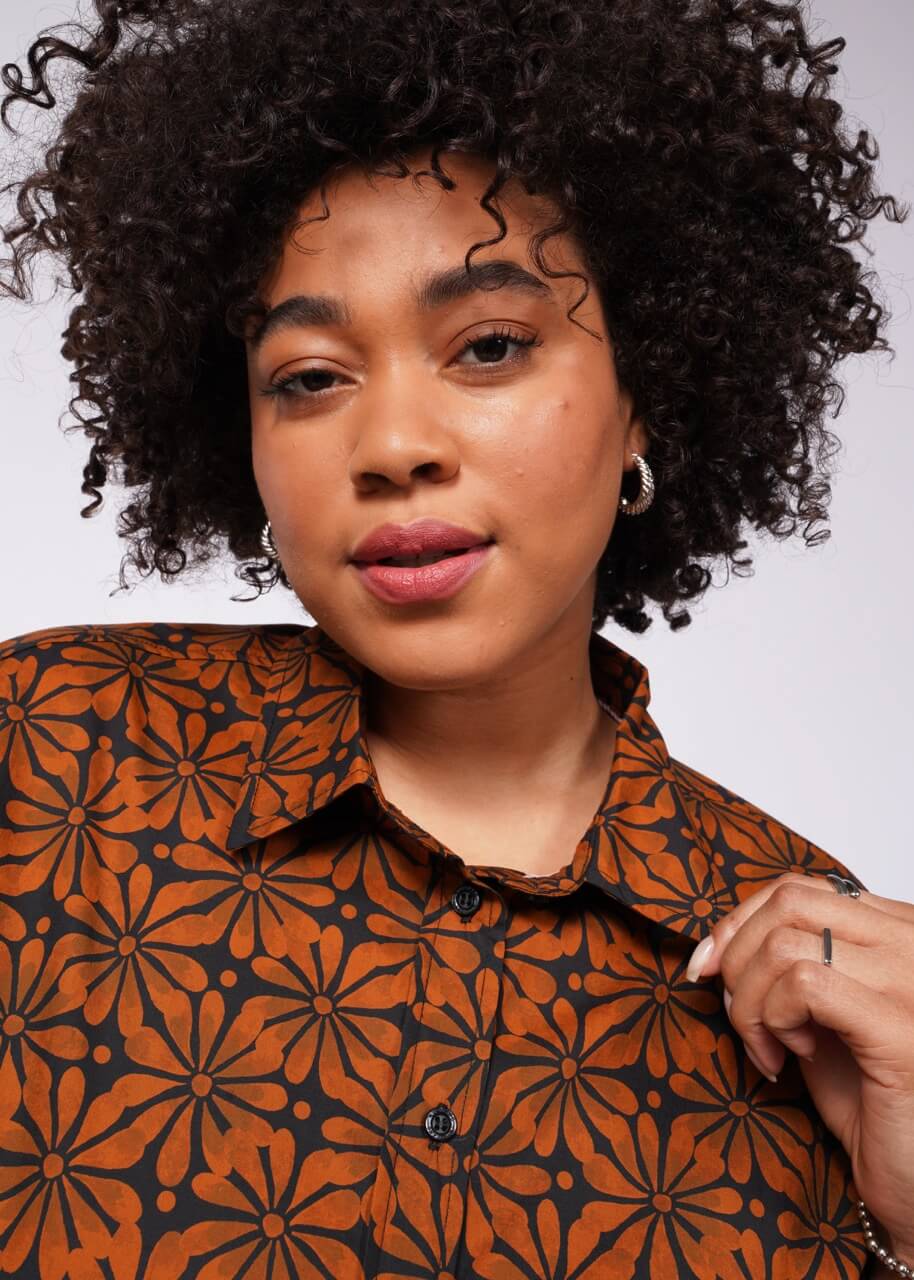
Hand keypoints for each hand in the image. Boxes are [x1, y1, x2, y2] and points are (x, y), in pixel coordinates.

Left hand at [685, 872, 913, 1264]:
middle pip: (788, 902)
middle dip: (737, 957)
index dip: (739, 922)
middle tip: (739, 1016)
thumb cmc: (867, 1099)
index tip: (707, 968)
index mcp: (895, 931)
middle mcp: (910, 945)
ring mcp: (910, 982)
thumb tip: (713, 948)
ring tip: (769, 1048)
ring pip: (785, 943)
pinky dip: (776, 1018)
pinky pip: (805, 984)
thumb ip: (787, 966)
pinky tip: (794, 1057)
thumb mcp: (818, 1014)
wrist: (910, 1177)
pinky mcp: (899, 1028)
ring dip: (752, 1000)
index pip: (799, 888)